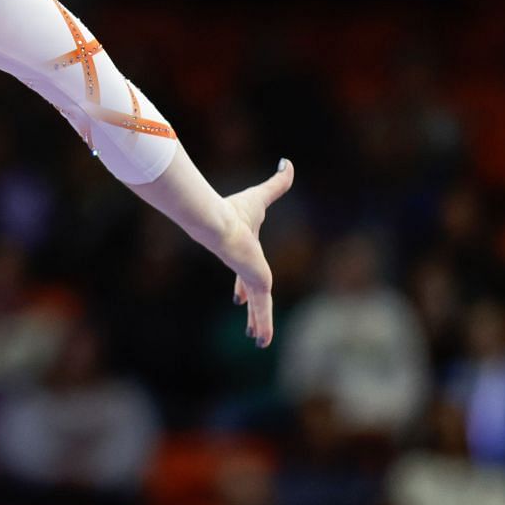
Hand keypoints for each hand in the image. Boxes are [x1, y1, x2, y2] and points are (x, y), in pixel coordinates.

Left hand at [223, 158, 293, 348]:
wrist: (217, 223)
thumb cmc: (235, 209)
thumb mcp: (262, 196)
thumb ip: (277, 182)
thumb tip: (287, 162)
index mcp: (245, 253)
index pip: (245, 276)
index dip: (243, 288)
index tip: (238, 300)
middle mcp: (246, 268)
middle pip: (251, 294)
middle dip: (253, 312)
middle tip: (251, 331)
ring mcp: (250, 278)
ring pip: (259, 306)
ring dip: (259, 324)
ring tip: (259, 343)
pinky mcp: (255, 284)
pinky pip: (262, 309)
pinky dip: (264, 325)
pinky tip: (262, 341)